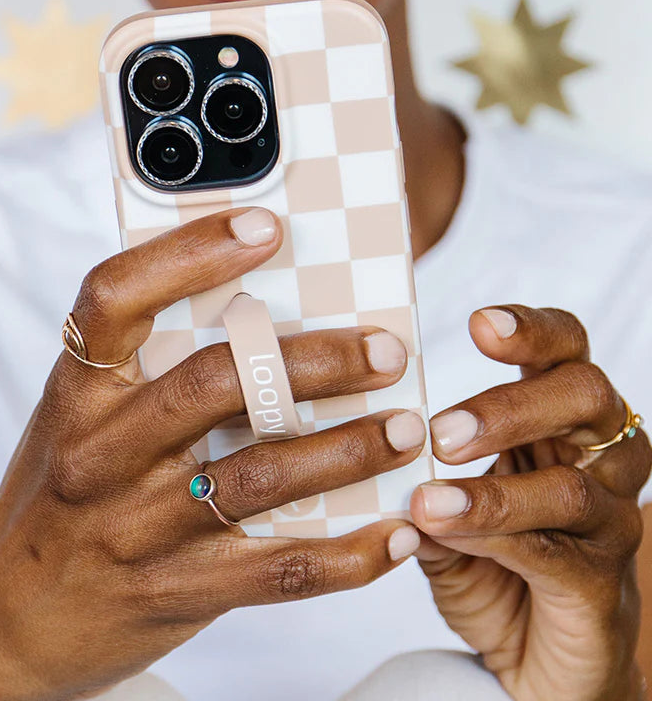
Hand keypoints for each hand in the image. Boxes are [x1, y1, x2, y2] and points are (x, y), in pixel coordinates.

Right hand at [0, 209, 424, 700]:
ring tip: (408, 428)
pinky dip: (352, 552)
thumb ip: (149, 370)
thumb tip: (267, 311)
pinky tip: (399, 530)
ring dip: (349, 449)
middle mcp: (102, 453)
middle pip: (214, 383)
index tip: (266, 225)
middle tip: (386, 350)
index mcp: (77, 391)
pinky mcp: (178, 592)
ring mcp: (139, 528)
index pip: (116, 298)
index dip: (190, 253)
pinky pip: (280, 570)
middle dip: (315, 360)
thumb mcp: (81, 420)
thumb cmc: (63, 496)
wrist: (6, 620)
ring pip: (260, 474)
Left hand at [410, 305, 650, 700]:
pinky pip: (556, 552)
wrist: (532, 662)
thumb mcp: (444, 509)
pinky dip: (495, 537)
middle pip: (585, 395)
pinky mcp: (604, 584)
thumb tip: (372, 440)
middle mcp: (603, 456)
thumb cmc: (491, 565)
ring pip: (571, 484)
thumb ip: (420, 475)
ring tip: (427, 496)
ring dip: (492, 489)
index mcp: (563, 418)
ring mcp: (611, 519)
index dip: (532, 330)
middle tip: (441, 432)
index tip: (478, 323)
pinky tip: (446, 531)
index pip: (568, 349)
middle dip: (510, 405)